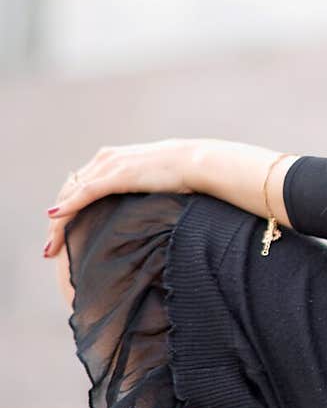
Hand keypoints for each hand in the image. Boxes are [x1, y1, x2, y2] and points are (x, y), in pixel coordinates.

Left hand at [43, 138, 195, 257]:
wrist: (196, 163)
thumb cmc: (180, 175)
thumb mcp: (150, 181)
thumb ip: (134, 190)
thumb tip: (131, 212)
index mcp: (111, 159)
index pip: (77, 187)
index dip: (65, 211)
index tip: (59, 235)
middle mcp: (105, 159)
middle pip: (68, 192)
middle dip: (55, 223)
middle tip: (49, 249)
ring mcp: (110, 165)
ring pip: (72, 195)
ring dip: (57, 223)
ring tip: (50, 247)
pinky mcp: (118, 174)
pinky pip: (85, 193)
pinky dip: (68, 206)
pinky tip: (55, 218)